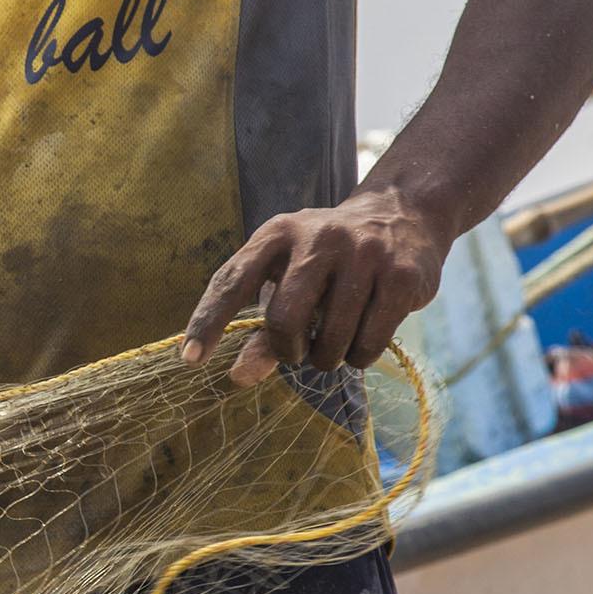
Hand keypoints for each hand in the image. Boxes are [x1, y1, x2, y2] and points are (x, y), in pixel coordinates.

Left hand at [181, 188, 450, 386]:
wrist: (401, 215)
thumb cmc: (328, 259)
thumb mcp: (290, 279)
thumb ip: (262, 328)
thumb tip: (240, 377)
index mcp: (278, 233)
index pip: (233, 280)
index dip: (209, 321)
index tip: (190, 358)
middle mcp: (319, 238)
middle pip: (284, 319)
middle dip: (288, 351)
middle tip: (298, 352)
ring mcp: (364, 254)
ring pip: (331, 340)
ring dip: (327, 359)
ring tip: (333, 344)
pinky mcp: (401, 276)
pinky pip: (368, 343)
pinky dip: (359, 357)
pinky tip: (361, 342)